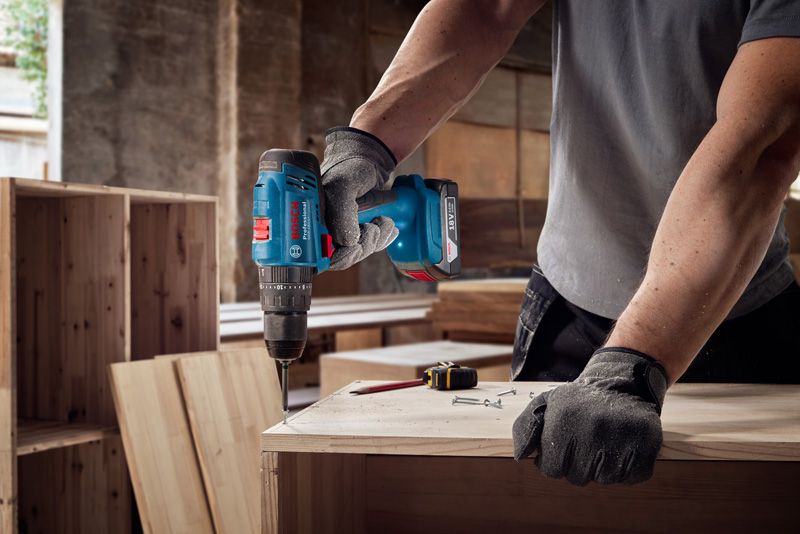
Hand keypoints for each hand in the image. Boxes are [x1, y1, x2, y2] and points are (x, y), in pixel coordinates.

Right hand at [321, 127, 399, 269]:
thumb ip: (341, 212)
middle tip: (373, 228)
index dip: (338, 257)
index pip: (318, 255)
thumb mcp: (343, 185)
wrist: (367, 159)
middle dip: (361, 248)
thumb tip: (346, 242)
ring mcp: (338, 230)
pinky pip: (366, 246)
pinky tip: (388, 228)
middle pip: (339, 258)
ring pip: (355, 253)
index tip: (355, 247)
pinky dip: (380, 240)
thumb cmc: (350, 167)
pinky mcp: (355, 230)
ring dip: (374, 242)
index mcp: (311, 220)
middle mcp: (322, 228)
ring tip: (384, 222)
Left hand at [512, 348, 667, 484]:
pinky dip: (629, 469)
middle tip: (587, 444)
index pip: (551, 469)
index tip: (565, 447)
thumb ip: (526, 428)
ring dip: (604, 468)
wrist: (622, 380)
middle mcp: (593, 425)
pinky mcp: (648, 440)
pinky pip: (634, 477)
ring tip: (606, 443)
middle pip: (578, 477)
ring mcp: (622, 433)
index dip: (556, 462)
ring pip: (606, 479)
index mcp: (564, 418)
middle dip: (579, 466)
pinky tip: (625, 448)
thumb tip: (521, 457)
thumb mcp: (546, 404)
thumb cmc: (579, 401)